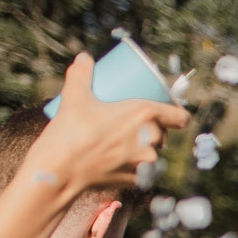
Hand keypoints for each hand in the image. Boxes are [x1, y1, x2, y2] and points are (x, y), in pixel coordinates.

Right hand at [29, 52, 190, 194]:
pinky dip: (132, 165)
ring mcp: (145, 162)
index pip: (179, 116)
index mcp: (144, 114)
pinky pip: (141, 171)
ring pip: (152, 153)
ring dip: (142, 148)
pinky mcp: (136, 180)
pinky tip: (121, 161)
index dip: (176, 113)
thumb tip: (83, 58)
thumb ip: (80, 75)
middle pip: (162, 134)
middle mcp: (151, 139)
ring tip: (124, 142)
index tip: (168, 111)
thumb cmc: (69, 132)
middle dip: (151, 129)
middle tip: (132, 124)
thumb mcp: (74, 97)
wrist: (58, 171)